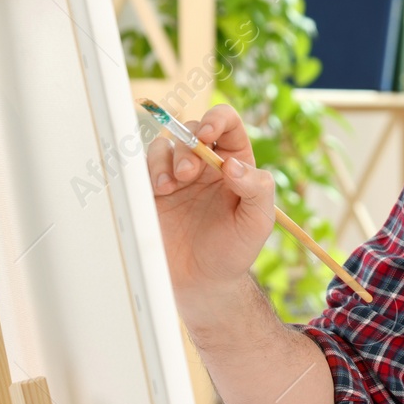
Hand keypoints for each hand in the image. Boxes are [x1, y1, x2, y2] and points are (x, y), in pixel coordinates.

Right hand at [145, 103, 275, 296]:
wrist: (202, 283)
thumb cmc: (234, 251)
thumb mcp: (258, 221)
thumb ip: (257, 189)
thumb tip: (234, 165)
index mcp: (235, 164)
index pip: (228, 125)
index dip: (216, 120)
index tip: (207, 136)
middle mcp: (206, 165)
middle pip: (192, 130)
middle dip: (188, 146)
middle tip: (189, 173)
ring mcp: (178, 177)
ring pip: (167, 144)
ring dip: (168, 158)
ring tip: (172, 186)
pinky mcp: (153, 191)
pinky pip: (146, 166)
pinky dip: (150, 170)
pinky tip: (160, 190)